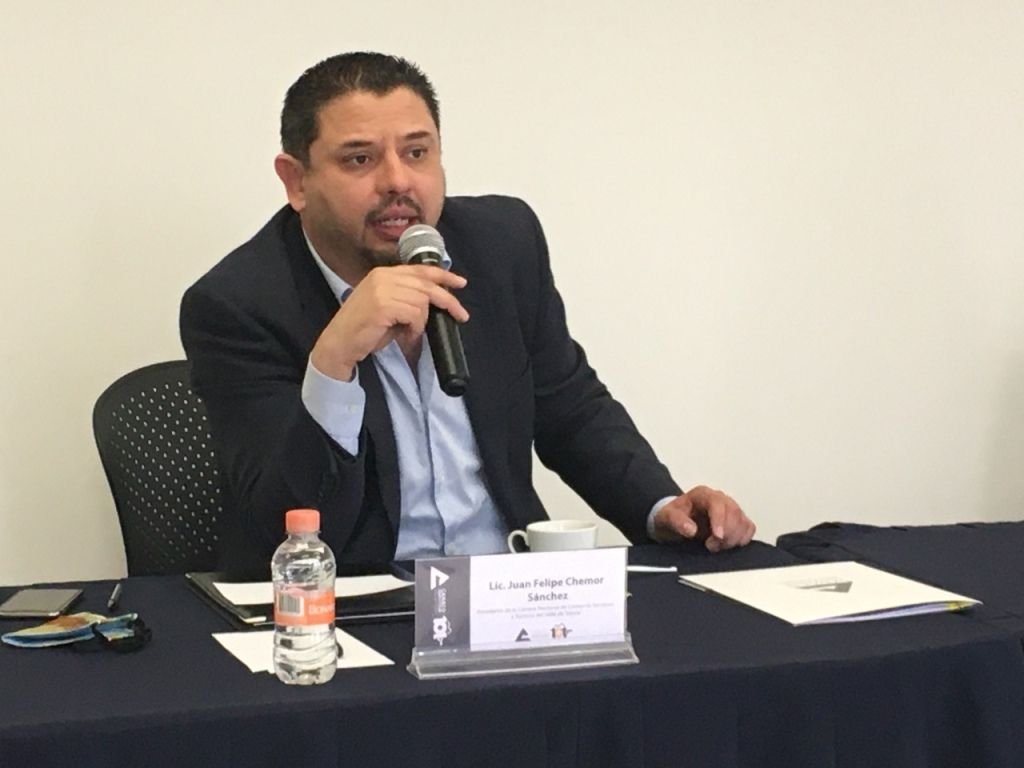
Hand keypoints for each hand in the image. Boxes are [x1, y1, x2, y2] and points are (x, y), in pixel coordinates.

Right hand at [311, 265, 468, 380]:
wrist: (339, 344)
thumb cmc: (364, 329)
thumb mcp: (388, 307)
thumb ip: (407, 298)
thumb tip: (435, 301)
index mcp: (383, 273)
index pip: (420, 269)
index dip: (443, 275)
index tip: (460, 282)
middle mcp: (383, 277)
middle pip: (427, 285)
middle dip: (448, 301)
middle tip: (461, 315)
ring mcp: (382, 289)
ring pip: (422, 302)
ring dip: (422, 322)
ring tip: (410, 334)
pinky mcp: (383, 305)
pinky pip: (414, 315)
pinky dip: (415, 329)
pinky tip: (406, 336)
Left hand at [653, 486, 754, 551]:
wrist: (675, 521)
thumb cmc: (673, 517)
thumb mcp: (666, 517)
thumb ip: (677, 521)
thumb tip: (691, 529)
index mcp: (703, 495)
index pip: (718, 504)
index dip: (720, 520)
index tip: (718, 536)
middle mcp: (720, 499)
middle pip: (734, 513)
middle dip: (726, 534)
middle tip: (711, 546)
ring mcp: (731, 509)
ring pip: (743, 521)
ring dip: (733, 539)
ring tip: (716, 547)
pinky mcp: (738, 520)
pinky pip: (749, 528)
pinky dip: (742, 539)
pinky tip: (728, 545)